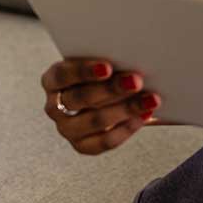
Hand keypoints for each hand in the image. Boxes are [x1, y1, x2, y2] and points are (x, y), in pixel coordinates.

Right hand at [40, 56, 163, 153]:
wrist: (110, 98)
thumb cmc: (104, 74)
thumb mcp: (101, 61)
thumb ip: (108, 60)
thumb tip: (130, 57)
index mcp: (52, 80)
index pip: (62, 75)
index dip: (84, 71)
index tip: (108, 67)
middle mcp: (54, 106)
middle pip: (81, 98)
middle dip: (112, 89)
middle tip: (137, 81)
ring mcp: (67, 129)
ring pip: (95, 121)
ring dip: (126, 109)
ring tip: (150, 99)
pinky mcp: (82, 146)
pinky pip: (105, 141)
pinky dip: (127, 128)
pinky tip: (143, 116)